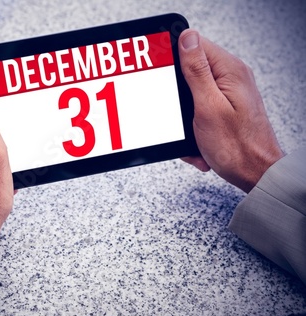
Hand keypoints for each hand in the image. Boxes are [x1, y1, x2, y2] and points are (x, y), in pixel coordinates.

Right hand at [178, 29, 283, 192]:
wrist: (254, 174)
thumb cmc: (236, 146)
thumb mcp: (207, 105)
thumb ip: (196, 70)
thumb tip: (187, 38)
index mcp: (229, 71)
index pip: (195, 45)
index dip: (174, 56)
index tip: (164, 74)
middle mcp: (231, 79)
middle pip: (190, 71)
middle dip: (178, 95)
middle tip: (181, 114)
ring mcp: (228, 94)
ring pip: (190, 95)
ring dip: (184, 116)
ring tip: (192, 133)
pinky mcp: (223, 109)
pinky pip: (197, 111)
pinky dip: (192, 128)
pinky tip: (198, 142)